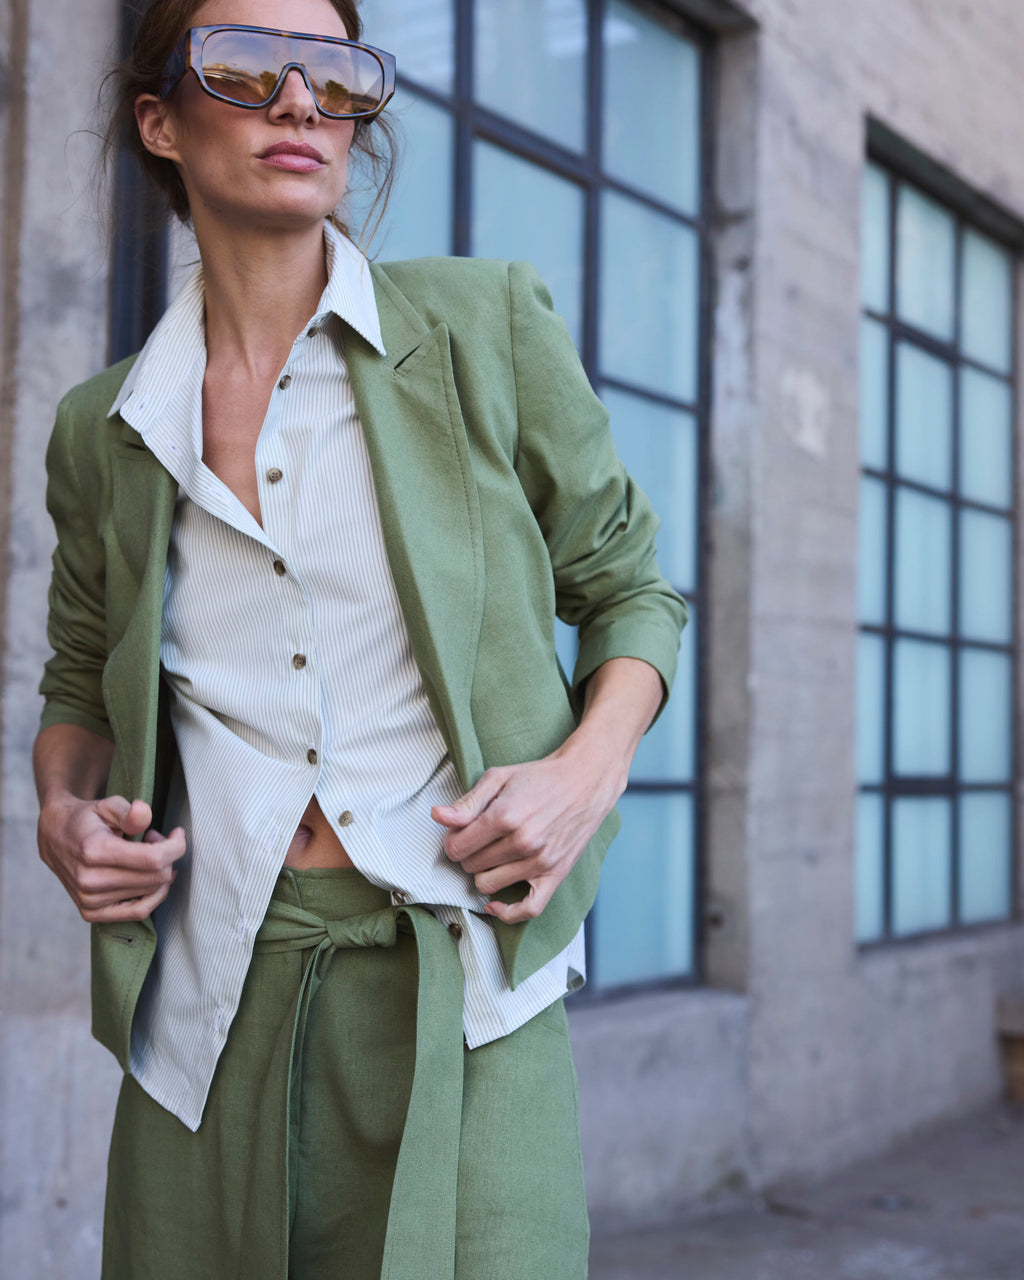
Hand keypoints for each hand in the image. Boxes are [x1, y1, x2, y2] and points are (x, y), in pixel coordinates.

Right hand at [37, 794, 184, 923]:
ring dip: (158, 873)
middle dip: (167, 857)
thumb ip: (128, 811)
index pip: (153, 859)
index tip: (177, 833)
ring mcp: (89, 901)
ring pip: (151, 893)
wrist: (55, 837)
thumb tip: (143, 814)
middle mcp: (89, 880)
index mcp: (94, 851)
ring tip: (145, 854)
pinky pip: (138, 913)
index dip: (175, 846)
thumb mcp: (108, 805)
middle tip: (155, 839)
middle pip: (155, 877)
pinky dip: (154, 896)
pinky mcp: (91, 913)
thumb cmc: (87, 819)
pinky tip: (153, 878)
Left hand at [431, 745, 624, 924]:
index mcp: (504, 816)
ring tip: (492, 856)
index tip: (460, 833)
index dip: (452, 840)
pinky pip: (528, 909)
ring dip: (483, 872)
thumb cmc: (540, 777)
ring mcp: (540, 862)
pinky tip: (495, 904)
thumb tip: (438, 817)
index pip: (456, 847)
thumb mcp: (499, 778)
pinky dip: (507, 913)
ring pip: (488, 885)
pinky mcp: (556, 875)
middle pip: (470, 866)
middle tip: (479, 839)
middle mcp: (522, 842)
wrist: (585, 781)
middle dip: (468, 853)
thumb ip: (467, 802)